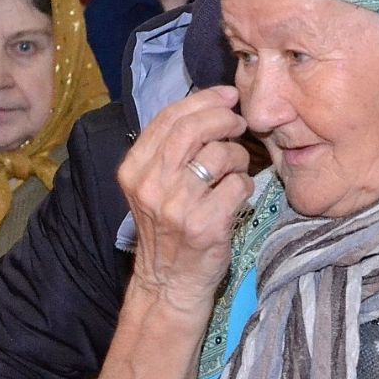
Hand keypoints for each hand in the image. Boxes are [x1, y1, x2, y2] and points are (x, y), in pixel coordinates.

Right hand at [118, 85, 254, 311]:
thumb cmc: (168, 229)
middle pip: (195, 129)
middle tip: (239, 123)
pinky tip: (236, 196)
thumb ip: (168, 150)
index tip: (227, 95)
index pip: (169, 118)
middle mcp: (151, 186)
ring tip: (235, 169)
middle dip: (224, 118)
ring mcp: (178, 207)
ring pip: (221, 154)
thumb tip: (207, 105)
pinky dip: (245, 185)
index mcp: (134, 170)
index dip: (203, 100)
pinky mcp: (206, 225)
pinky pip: (239, 185)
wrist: (169, 282)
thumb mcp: (152, 186)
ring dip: (238, 156)